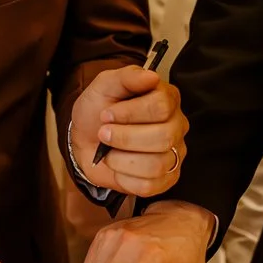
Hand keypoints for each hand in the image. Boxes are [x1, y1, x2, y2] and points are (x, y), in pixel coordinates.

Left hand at [69, 64, 187, 196]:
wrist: (86, 139)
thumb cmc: (98, 110)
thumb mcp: (105, 86)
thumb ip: (127, 77)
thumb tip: (151, 76)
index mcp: (167, 98)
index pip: (162, 106)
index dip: (130, 113)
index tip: (107, 114)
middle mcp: (176, 126)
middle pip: (163, 137)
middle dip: (125, 138)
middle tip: (104, 134)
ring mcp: (174, 154)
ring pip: (157, 164)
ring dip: (121, 159)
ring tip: (108, 152)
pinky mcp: (165, 179)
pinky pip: (150, 186)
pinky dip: (125, 177)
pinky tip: (118, 166)